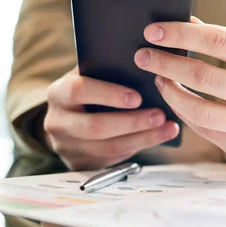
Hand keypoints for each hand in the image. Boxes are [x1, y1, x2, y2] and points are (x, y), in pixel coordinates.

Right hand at [44, 67, 178, 169]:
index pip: (79, 91)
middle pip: (96, 126)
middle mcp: (57, 122)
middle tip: (160, 115)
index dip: (108, 94)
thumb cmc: (88, 89)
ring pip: (109, 147)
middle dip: (132, 122)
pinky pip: (114, 158)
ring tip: (168, 128)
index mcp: (58, 93)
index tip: (137, 97)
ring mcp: (67, 147)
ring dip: (143, 138)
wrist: (68, 119)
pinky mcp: (81, 164)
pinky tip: (159, 137)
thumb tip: (144, 62)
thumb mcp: (89, 76)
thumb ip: (105, 70)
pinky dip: (140, 147)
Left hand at [134, 17, 225, 164]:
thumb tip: (182, 21)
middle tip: (143, 55)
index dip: (182, 34)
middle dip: (165, 63)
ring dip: (169, 92)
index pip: (219, 41)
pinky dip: (183, 113)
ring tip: (158, 79)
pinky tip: (174, 99)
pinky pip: (203, 130)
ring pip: (198, 110)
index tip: (152, 31)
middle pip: (203, 77)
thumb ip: (223, 38)